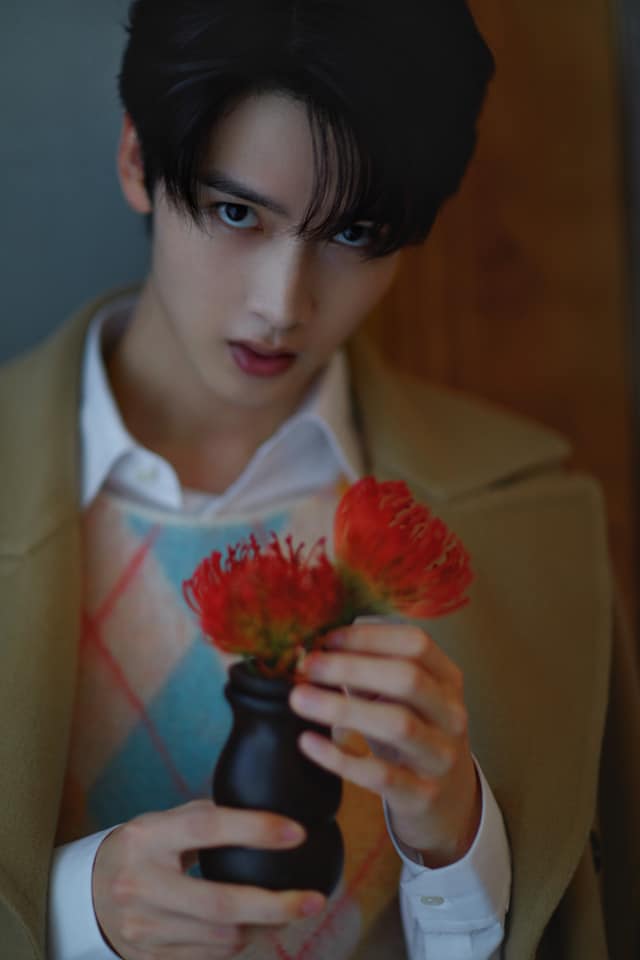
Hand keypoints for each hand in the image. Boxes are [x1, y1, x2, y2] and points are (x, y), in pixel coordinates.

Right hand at [92, 799, 325, 958]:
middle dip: (275, 905)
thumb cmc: (142, 848)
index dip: (254, 830)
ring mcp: (144, 928)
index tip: (297, 833)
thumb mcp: (163, 822)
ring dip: (264, 927)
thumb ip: (205, 816)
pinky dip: (242, 942)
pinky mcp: (151, 958)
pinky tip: (259, 926)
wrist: (89, 894)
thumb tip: (266, 809)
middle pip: (220, 903)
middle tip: (315, 899)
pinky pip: (211, 957)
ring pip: (222, 938)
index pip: (206, 828)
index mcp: (147, 837)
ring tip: (291, 910)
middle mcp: (142, 884)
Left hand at [290, 624, 480, 867]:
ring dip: (342, 708)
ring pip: (397, 725)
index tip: (327, 639)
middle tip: (307, 667)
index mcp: (447, 679)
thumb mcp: (401, 699)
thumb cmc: (413, 735)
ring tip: (299, 699)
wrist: (447, 800)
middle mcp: (451, 714)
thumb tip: (316, 650)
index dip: (369, 637)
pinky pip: (380, 775)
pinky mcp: (422, 795)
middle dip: (352, 668)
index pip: (415, 643)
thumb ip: (369, 672)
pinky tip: (309, 743)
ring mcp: (441, 755)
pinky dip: (340, 758)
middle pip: (408, 679)